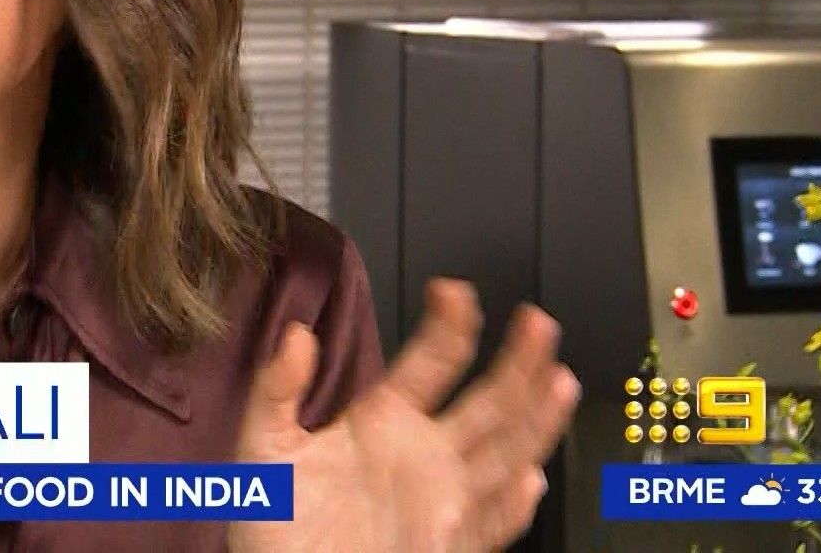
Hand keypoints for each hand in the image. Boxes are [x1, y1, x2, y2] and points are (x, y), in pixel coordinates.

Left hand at [229, 279, 580, 552]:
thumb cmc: (274, 523)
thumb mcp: (262, 446)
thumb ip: (276, 390)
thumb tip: (294, 337)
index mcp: (382, 420)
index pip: (430, 361)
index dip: (447, 324)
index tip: (455, 292)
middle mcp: (421, 455)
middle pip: (485, 401)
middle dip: (516, 362)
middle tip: (537, 323)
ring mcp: (438, 499)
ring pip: (503, 454)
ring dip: (532, 420)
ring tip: (557, 380)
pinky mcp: (443, 544)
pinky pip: (488, 526)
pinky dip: (510, 508)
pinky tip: (529, 481)